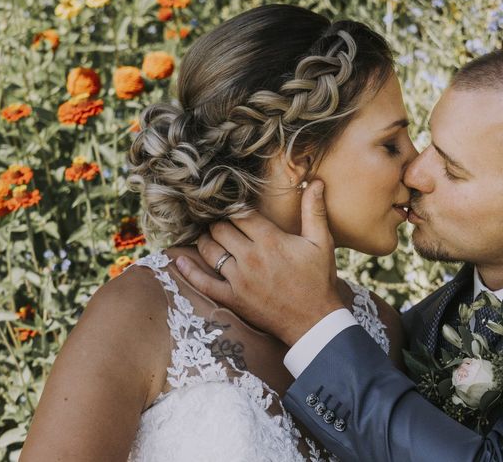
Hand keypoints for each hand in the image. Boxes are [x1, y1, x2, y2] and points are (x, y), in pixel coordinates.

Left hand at [175, 180, 342, 344]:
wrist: (314, 320)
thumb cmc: (318, 279)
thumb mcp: (322, 242)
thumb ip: (315, 210)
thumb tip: (316, 181)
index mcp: (271, 240)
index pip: (240, 214)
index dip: (235, 208)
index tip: (235, 207)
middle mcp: (251, 257)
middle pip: (221, 229)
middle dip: (219, 222)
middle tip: (223, 222)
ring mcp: (238, 279)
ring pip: (209, 251)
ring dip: (206, 240)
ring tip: (210, 235)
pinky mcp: (232, 298)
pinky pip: (203, 283)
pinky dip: (188, 270)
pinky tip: (180, 259)